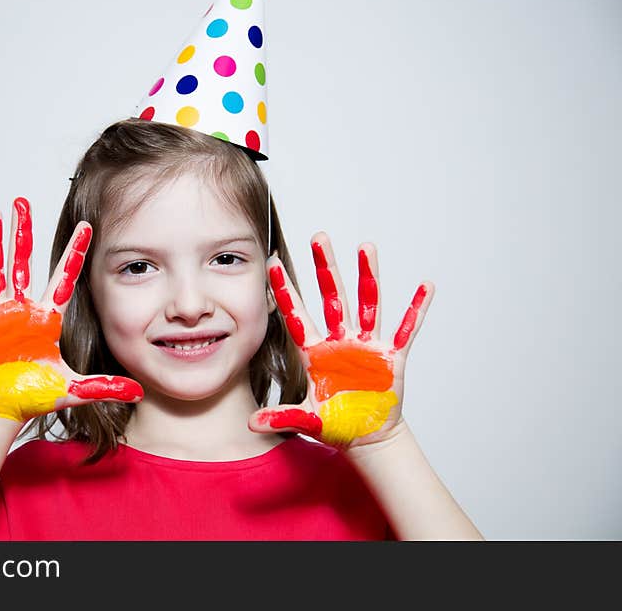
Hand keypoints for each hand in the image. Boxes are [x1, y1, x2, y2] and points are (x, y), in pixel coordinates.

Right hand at [0, 197, 142, 422]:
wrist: (1, 410)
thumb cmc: (33, 396)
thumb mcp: (73, 389)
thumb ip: (104, 386)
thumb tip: (138, 392)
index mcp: (46, 318)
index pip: (64, 277)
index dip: (75, 252)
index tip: (86, 225)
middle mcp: (21, 310)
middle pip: (23, 263)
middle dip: (23, 233)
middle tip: (22, 201)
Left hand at [249, 233, 433, 447]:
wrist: (367, 438)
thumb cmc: (337, 425)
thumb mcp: (306, 420)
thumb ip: (281, 417)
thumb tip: (250, 424)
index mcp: (316, 352)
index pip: (296, 314)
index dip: (284, 290)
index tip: (272, 263)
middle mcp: (340, 341)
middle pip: (332, 297)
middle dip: (326, 268)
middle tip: (318, 237)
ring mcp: (366, 346)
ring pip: (367, 303)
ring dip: (367, 276)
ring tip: (365, 247)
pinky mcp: (391, 357)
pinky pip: (406, 330)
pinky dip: (416, 310)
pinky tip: (425, 287)